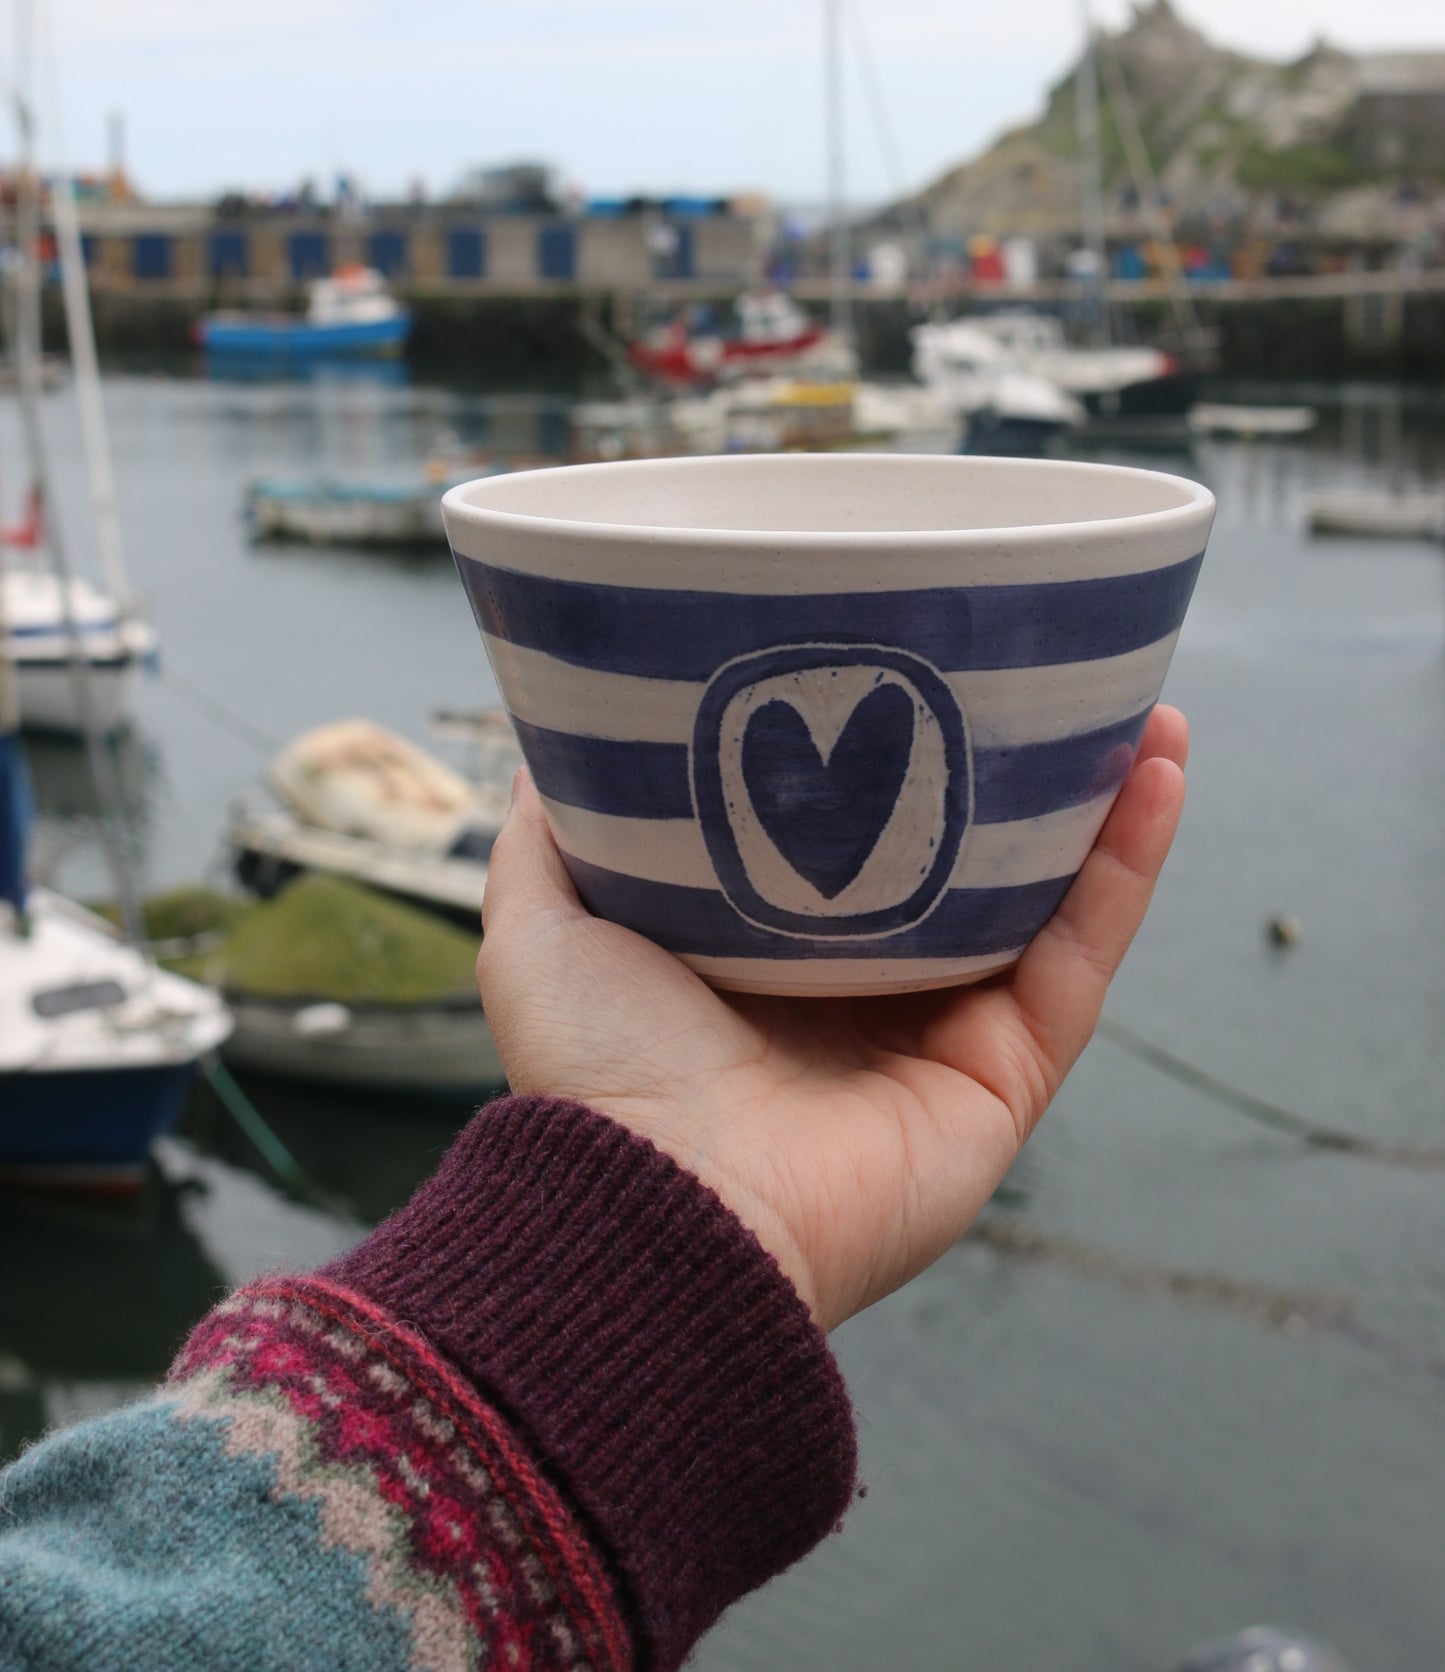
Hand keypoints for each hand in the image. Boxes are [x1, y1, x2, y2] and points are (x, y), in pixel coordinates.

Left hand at [478, 705, 1188, 1331]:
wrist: (658, 1206)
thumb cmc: (595, 1073)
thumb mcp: (543, 924)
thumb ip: (552, 835)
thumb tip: (557, 742)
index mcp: (767, 965)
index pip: (850, 847)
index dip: (892, 762)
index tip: (914, 666)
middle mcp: (862, 1001)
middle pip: (966, 869)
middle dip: (1016, 776)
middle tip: (1049, 673)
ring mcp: (943, 1041)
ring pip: (1045, 901)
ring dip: (1103, 804)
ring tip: (1146, 705)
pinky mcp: (1006, 1079)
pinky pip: (1083, 956)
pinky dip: (1129, 867)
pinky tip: (1159, 772)